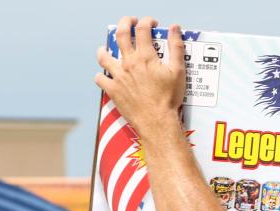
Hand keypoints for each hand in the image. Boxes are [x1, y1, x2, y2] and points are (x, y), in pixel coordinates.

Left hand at [95, 16, 185, 138]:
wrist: (157, 121)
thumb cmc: (169, 99)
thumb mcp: (178, 72)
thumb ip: (177, 48)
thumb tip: (175, 28)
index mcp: (145, 57)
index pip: (143, 29)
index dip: (146, 21)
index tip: (150, 22)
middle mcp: (129, 63)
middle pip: (121, 34)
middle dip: (124, 23)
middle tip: (129, 21)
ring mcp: (118, 76)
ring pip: (104, 56)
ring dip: (104, 50)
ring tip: (105, 49)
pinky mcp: (113, 90)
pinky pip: (100, 79)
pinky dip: (101, 76)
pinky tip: (105, 76)